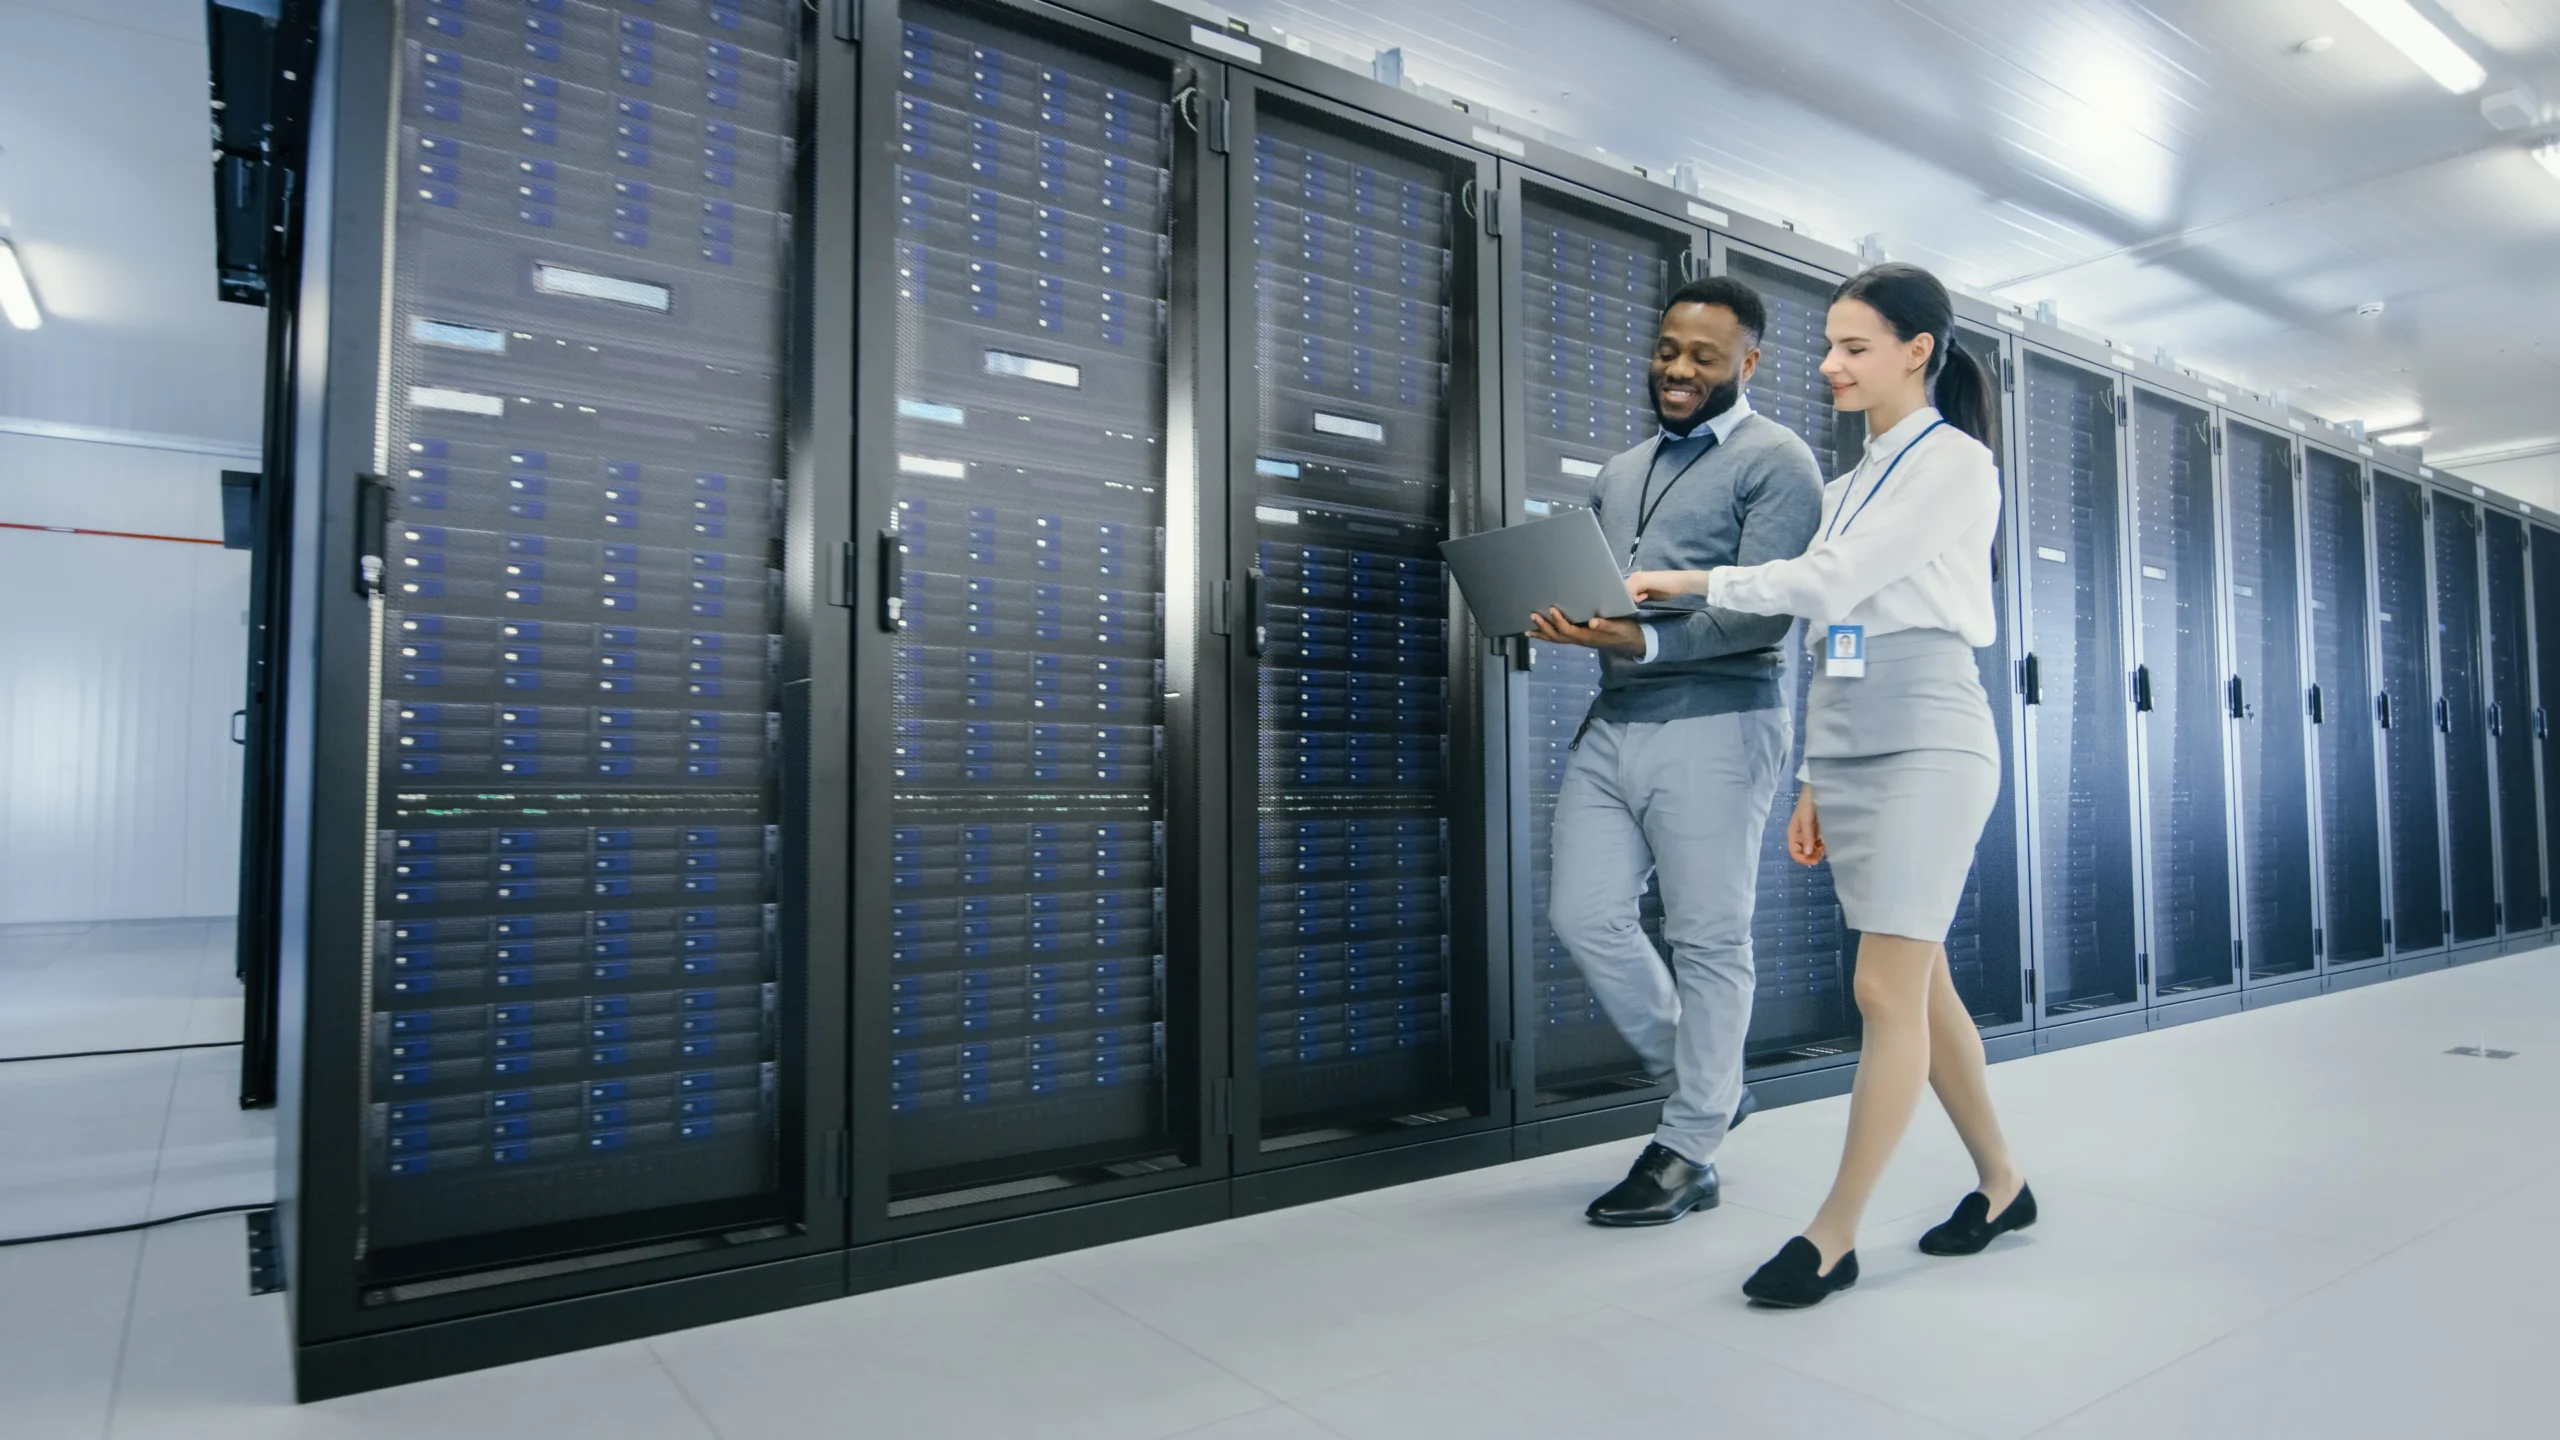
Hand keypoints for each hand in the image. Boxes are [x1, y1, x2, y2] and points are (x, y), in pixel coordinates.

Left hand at [1526, 607, 1644, 655]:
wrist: (1630, 641)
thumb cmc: (1624, 631)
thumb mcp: (1618, 627)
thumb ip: (1605, 625)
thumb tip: (1592, 622)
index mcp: (1587, 637)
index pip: (1568, 630)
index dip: (1559, 621)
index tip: (1552, 609)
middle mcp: (1580, 640)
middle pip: (1557, 637)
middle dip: (1544, 627)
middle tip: (1533, 615)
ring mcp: (1579, 640)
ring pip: (1556, 639)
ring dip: (1542, 633)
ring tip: (1529, 629)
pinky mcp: (1579, 638)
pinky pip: (1560, 638)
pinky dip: (1548, 636)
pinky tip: (1541, 632)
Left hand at [1626, 569, 1713, 602]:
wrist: (1680, 582)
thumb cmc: (1667, 589)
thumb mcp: (1650, 594)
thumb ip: (1639, 596)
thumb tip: (1628, 604)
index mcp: (1635, 579)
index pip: (1621, 590)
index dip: (1621, 598)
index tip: (1627, 606)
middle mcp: (1635, 576)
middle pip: (1620, 590)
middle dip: (1623, 600)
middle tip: (1632, 605)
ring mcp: (1638, 577)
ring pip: (1624, 591)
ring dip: (1629, 599)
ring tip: (1640, 601)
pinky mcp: (1642, 580)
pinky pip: (1631, 592)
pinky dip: (1635, 598)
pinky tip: (1645, 597)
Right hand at [1787, 788, 1824, 865]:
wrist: (1816, 790)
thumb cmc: (1808, 804)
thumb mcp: (1806, 820)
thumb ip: (1807, 836)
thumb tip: (1808, 854)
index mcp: (1793, 833)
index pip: (1794, 852)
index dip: (1803, 859)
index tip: (1815, 861)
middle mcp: (1800, 835)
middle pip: (1803, 852)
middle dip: (1811, 856)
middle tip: (1822, 856)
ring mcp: (1809, 833)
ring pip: (1811, 848)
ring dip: (1818, 852)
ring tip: (1826, 850)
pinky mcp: (1817, 829)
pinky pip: (1818, 842)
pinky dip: (1822, 846)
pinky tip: (1828, 844)